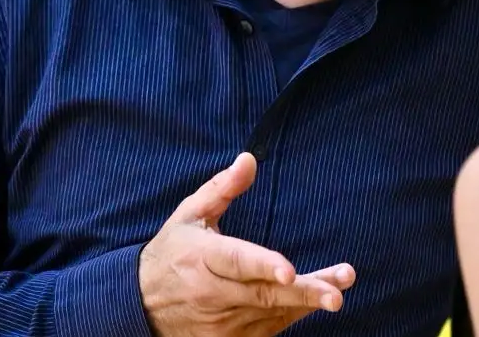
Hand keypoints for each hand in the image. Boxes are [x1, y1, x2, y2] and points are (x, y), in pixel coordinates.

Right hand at [139, 153, 356, 336]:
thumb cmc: (172, 253)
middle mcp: (212, 294)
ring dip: (306, 303)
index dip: (264, 266)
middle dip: (302, 293)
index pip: (237, 262)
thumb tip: (249, 158)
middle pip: (262, 295)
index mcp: (202, 258)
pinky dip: (292, 315)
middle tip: (335, 295)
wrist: (140, 306)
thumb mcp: (189, 215)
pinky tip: (315, 301)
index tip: (289, 270)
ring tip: (338, 292)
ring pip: (271, 314)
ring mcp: (221, 323)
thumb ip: (222, 188)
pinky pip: (268, 329)